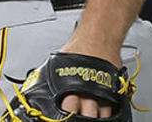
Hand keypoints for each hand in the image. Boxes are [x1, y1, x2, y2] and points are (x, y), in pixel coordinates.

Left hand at [7, 52, 131, 121]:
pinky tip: (102, 114)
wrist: (98, 38)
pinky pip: (113, 108)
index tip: (62, 117)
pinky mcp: (114, 91)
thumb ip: (50, 78)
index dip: (65, 116)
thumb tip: (37, 86)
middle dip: (81, 118)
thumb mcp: (56, 63)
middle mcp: (87, 90)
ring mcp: (102, 92)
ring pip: (101, 115)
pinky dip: (107, 113)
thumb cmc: (78, 48)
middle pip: (86, 116)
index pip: (67, 109)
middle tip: (76, 118)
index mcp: (69, 86)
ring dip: (95, 117)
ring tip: (88, 117)